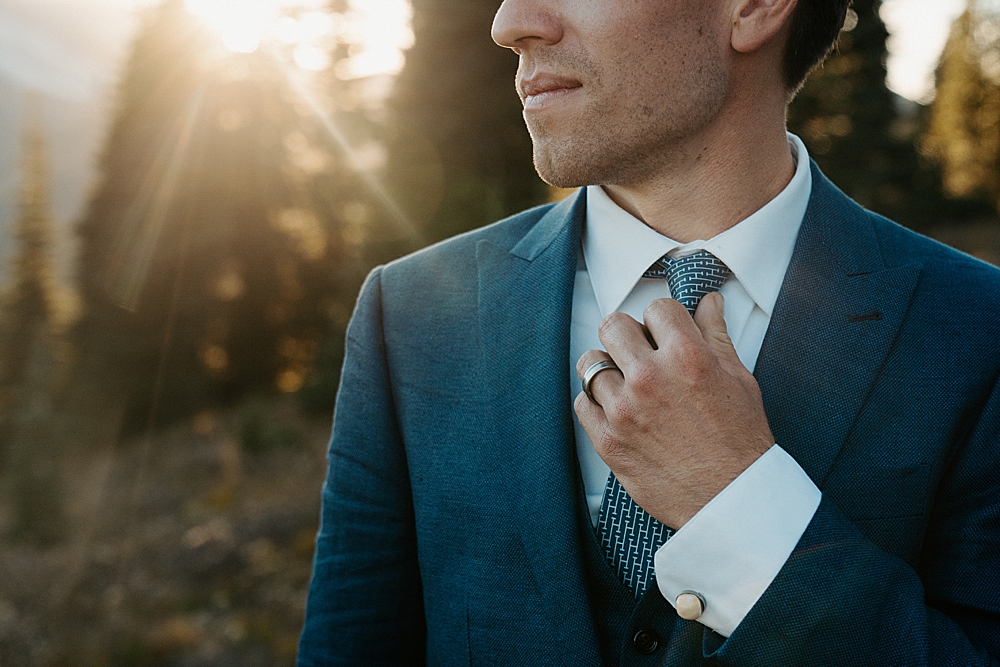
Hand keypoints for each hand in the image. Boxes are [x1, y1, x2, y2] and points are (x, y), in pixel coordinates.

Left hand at [574, 292, 773, 528]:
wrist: (734, 500)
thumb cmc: (742, 442)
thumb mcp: (738, 379)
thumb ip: (716, 335)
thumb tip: (710, 302)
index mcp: (686, 356)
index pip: (656, 308)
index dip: (664, 320)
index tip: (667, 334)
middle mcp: (650, 378)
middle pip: (612, 326)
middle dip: (628, 335)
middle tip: (641, 353)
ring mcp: (624, 410)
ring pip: (590, 363)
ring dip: (608, 369)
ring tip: (628, 384)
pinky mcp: (608, 441)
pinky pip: (581, 404)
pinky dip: (595, 404)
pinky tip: (618, 411)